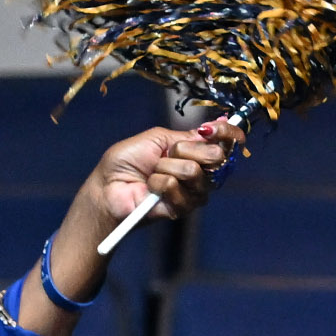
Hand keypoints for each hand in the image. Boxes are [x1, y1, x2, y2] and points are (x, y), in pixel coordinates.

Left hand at [81, 118, 241, 243]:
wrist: (108, 186)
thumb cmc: (127, 161)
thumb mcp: (156, 138)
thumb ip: (186, 135)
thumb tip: (214, 127)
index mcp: (195, 151)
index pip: (225, 142)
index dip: (227, 132)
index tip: (215, 127)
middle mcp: (200, 172)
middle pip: (215, 155)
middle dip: (184, 149)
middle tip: (165, 154)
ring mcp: (193, 192)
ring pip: (193, 171)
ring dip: (166, 167)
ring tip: (152, 172)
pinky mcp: (182, 208)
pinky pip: (177, 187)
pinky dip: (158, 183)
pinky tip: (150, 188)